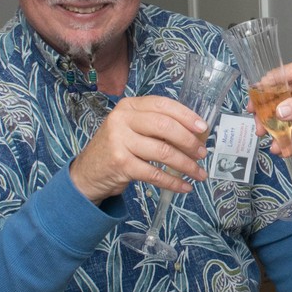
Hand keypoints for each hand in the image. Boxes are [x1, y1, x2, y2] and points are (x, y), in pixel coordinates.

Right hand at [69, 95, 210, 203]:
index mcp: (128, 106)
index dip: (186, 115)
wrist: (88, 172)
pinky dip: (173, 182)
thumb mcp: (132, 128)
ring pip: (163, 152)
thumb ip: (157, 125)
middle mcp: (122, 120)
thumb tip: (196, 133)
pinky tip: (184, 186)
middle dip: (189, 141)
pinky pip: (154, 174)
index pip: (163, 105)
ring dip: (186, 165)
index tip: (203, 128)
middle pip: (165, 126)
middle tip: (202, 153)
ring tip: (198, 172)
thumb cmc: (117, 148)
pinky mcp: (120, 164)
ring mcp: (119, 142)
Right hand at [255, 54, 291, 150]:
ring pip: (288, 114)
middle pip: (279, 98)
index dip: (262, 92)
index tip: (252, 107)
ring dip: (281, 130)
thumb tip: (279, 112)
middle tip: (261, 131)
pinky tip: (287, 147)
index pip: (277, 78)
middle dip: (269, 116)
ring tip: (274, 145)